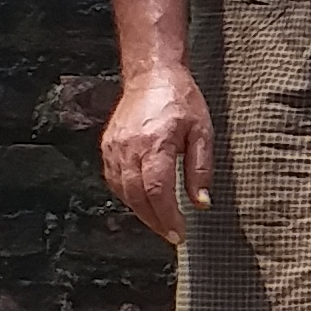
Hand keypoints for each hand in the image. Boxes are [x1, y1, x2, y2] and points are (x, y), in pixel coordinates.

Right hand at [100, 61, 216, 244]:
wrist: (152, 76)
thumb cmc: (181, 101)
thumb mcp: (202, 133)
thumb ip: (200, 169)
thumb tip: (201, 203)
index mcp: (155, 143)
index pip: (157, 191)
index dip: (168, 217)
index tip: (180, 233)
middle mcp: (130, 147)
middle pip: (137, 196)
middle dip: (155, 221)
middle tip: (172, 234)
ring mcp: (114, 147)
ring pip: (123, 191)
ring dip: (141, 212)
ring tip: (161, 222)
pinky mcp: (107, 146)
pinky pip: (114, 180)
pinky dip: (128, 196)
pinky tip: (143, 201)